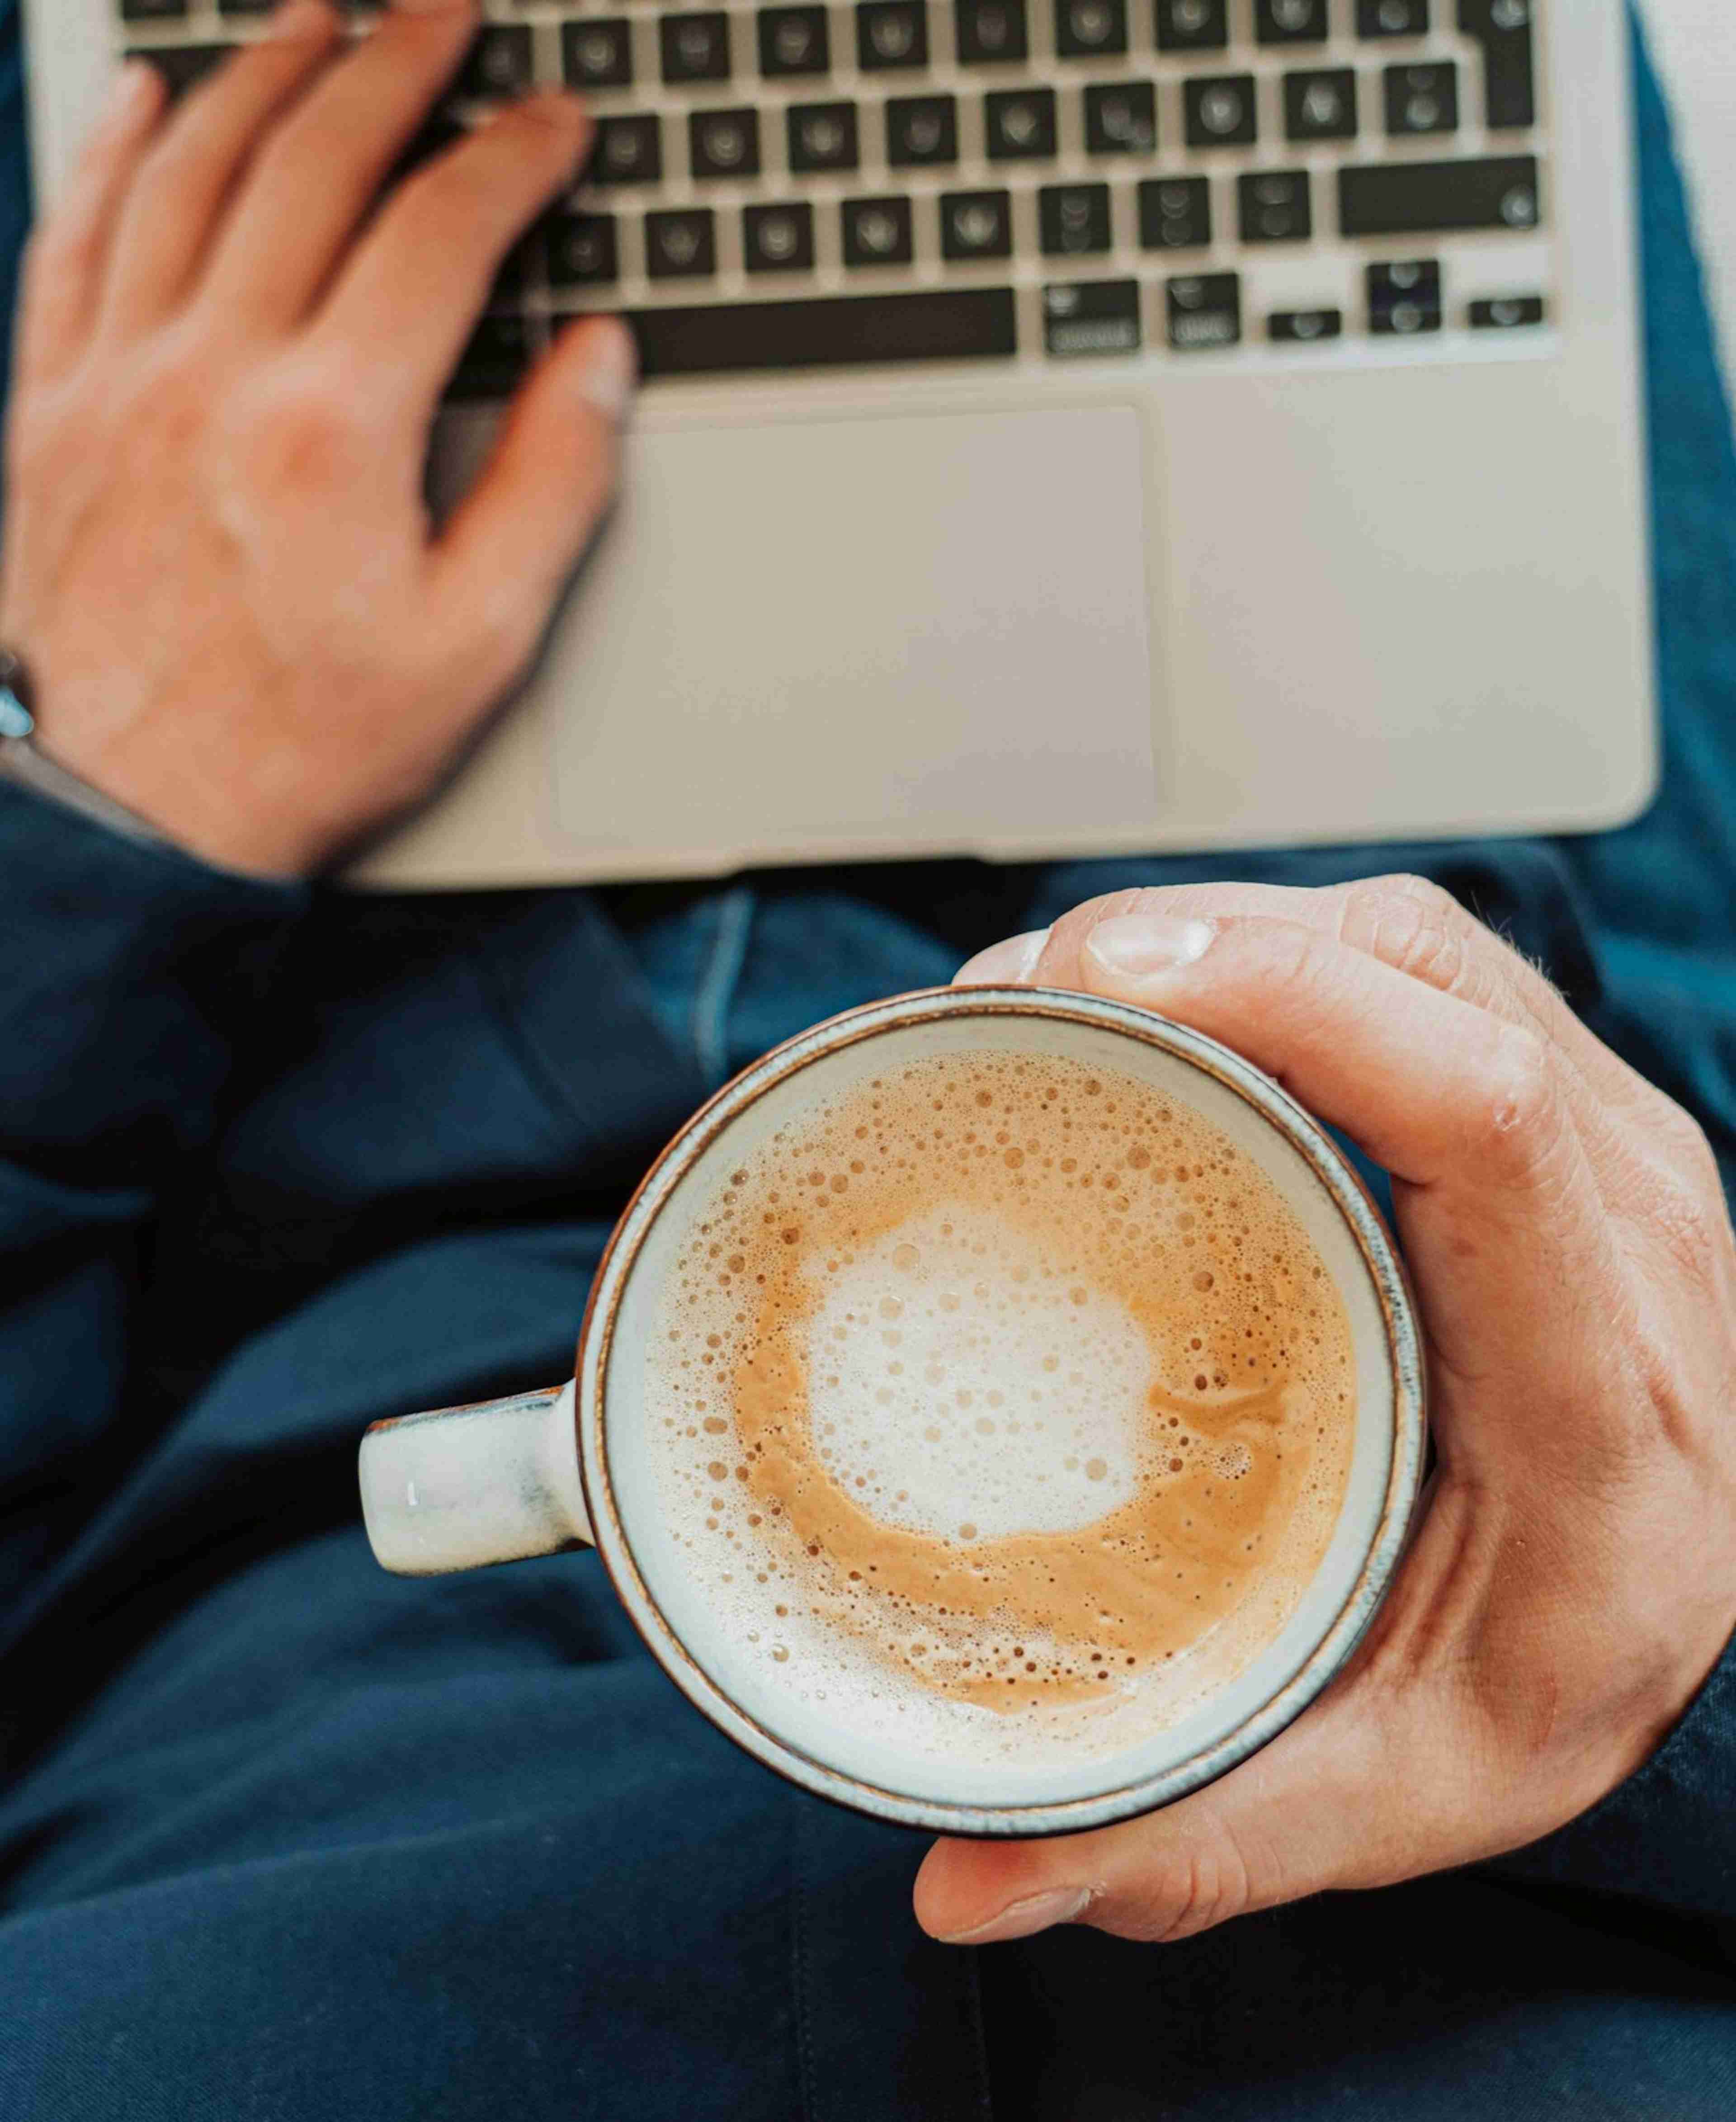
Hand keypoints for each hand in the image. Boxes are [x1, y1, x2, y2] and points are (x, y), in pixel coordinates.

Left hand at [0, 0, 633, 876]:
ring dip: (262, 76)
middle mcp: (215, 368)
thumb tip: (594, 364)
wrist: (125, 814)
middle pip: (313, 160)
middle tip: (444, 16)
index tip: (552, 122)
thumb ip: (548, 489)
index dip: (510, 158)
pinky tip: (148, 100)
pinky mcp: (49, 406)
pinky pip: (76, 235)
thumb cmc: (298, 744)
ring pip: (190, 169)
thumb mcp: (474, 645)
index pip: (438, 233)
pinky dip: (115, 152)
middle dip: (394, 67)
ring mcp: (118, 376)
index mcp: (333, 425)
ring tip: (318, 22)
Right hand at [917, 877, 1735, 1945]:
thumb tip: (966, 1883)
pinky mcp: (1561, 1113)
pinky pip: (1419, 972)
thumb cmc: (1561, 1670)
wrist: (1708, 1591)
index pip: (1483, 1121)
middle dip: (1204, 944)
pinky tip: (1170, 1005)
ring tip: (1061, 989)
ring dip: (1231, 931)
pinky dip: (1276, 955)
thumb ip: (1203, 1834)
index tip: (1092, 984)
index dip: (1290, 1010)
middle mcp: (1635, 1231)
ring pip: (1419, 947)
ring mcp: (1608, 1145)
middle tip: (1009, 994)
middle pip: (1433, 985)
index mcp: (1610, 1390)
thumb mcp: (1406, 1782)